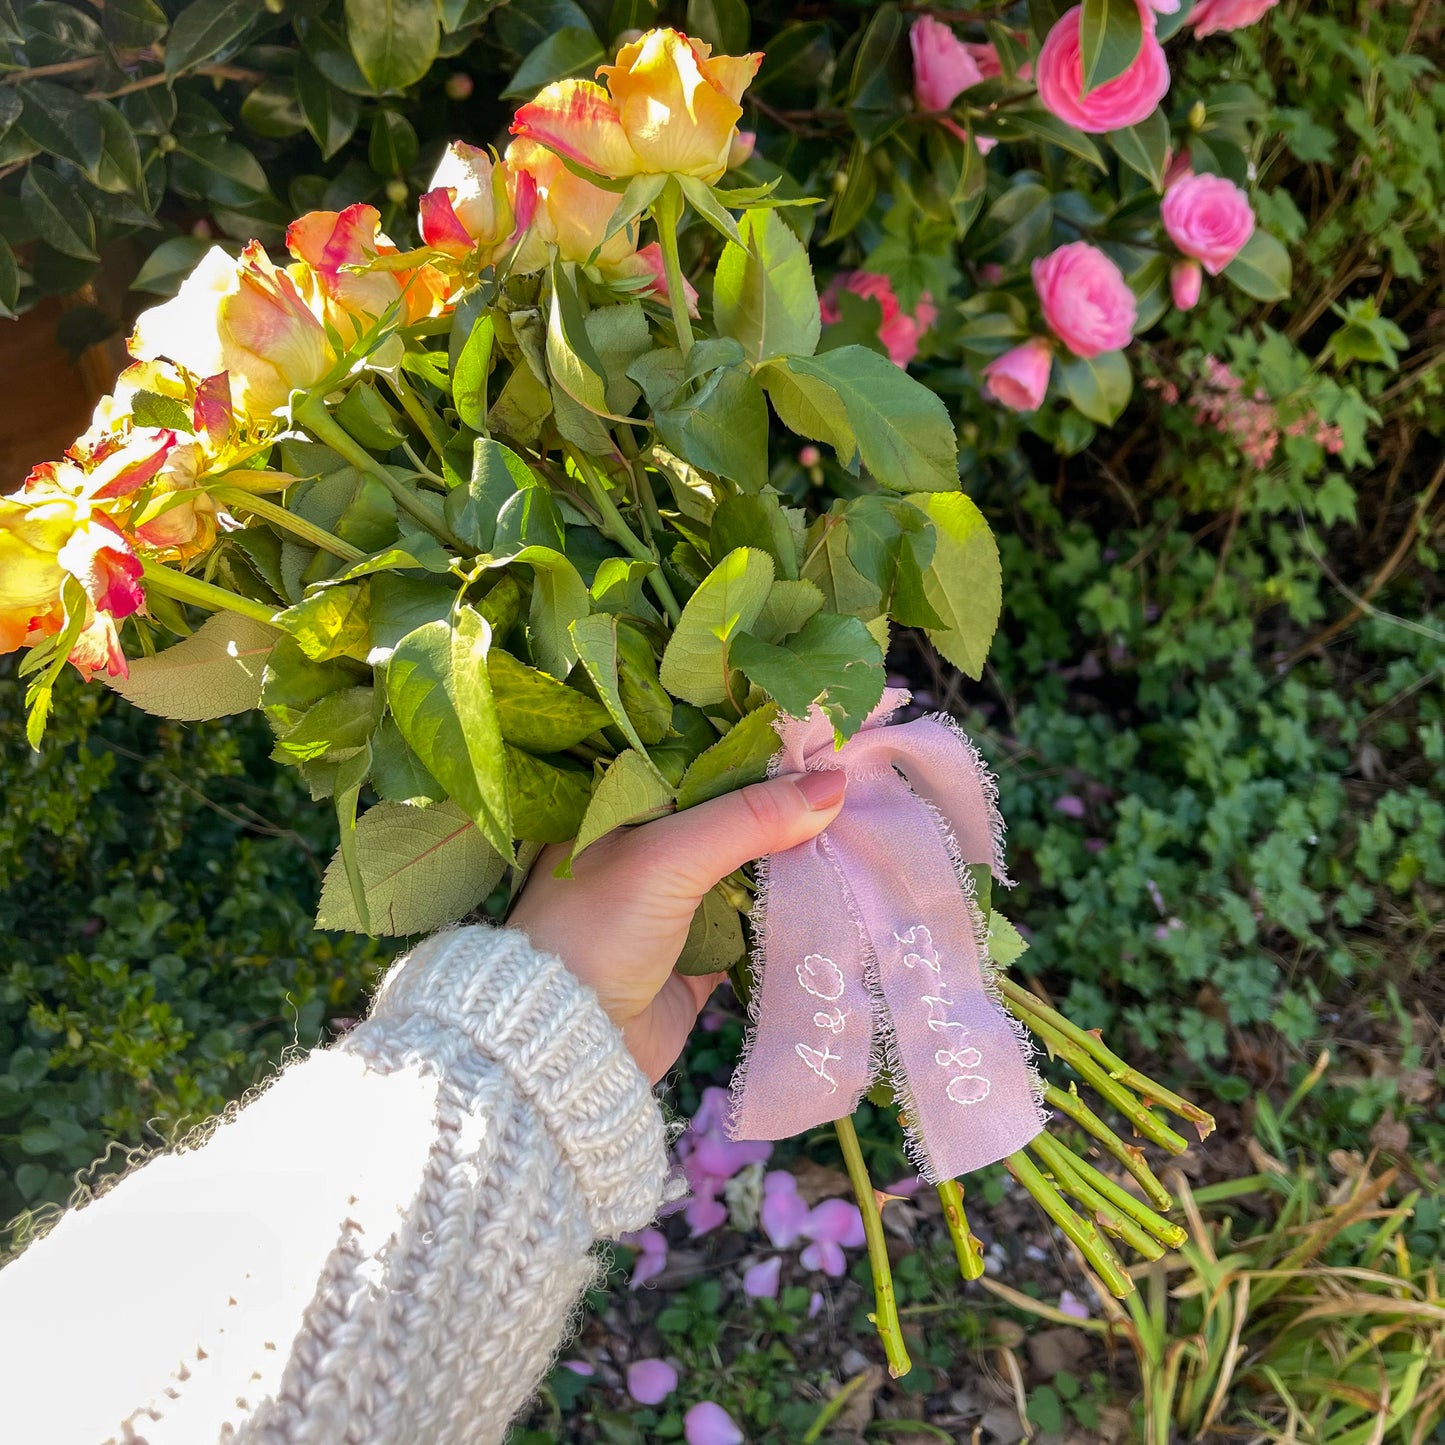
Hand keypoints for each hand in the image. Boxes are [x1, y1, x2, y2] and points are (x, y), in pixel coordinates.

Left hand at [508, 771, 846, 1081]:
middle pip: (728, 814)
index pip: (696, 761)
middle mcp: (644, 849)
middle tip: (852, 776)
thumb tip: (832, 785)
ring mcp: (672, 903)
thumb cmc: (596, 930)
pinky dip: (788, 910)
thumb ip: (747, 819)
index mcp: (617, 809)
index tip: (817, 734)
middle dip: (783, 804)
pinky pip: (754, 923)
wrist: (568, 1042)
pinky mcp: (697, 955)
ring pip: (746, 867)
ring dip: (792, 856)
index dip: (754, 749)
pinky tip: (836, 885)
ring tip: (857, 823)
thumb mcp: (666, 856)